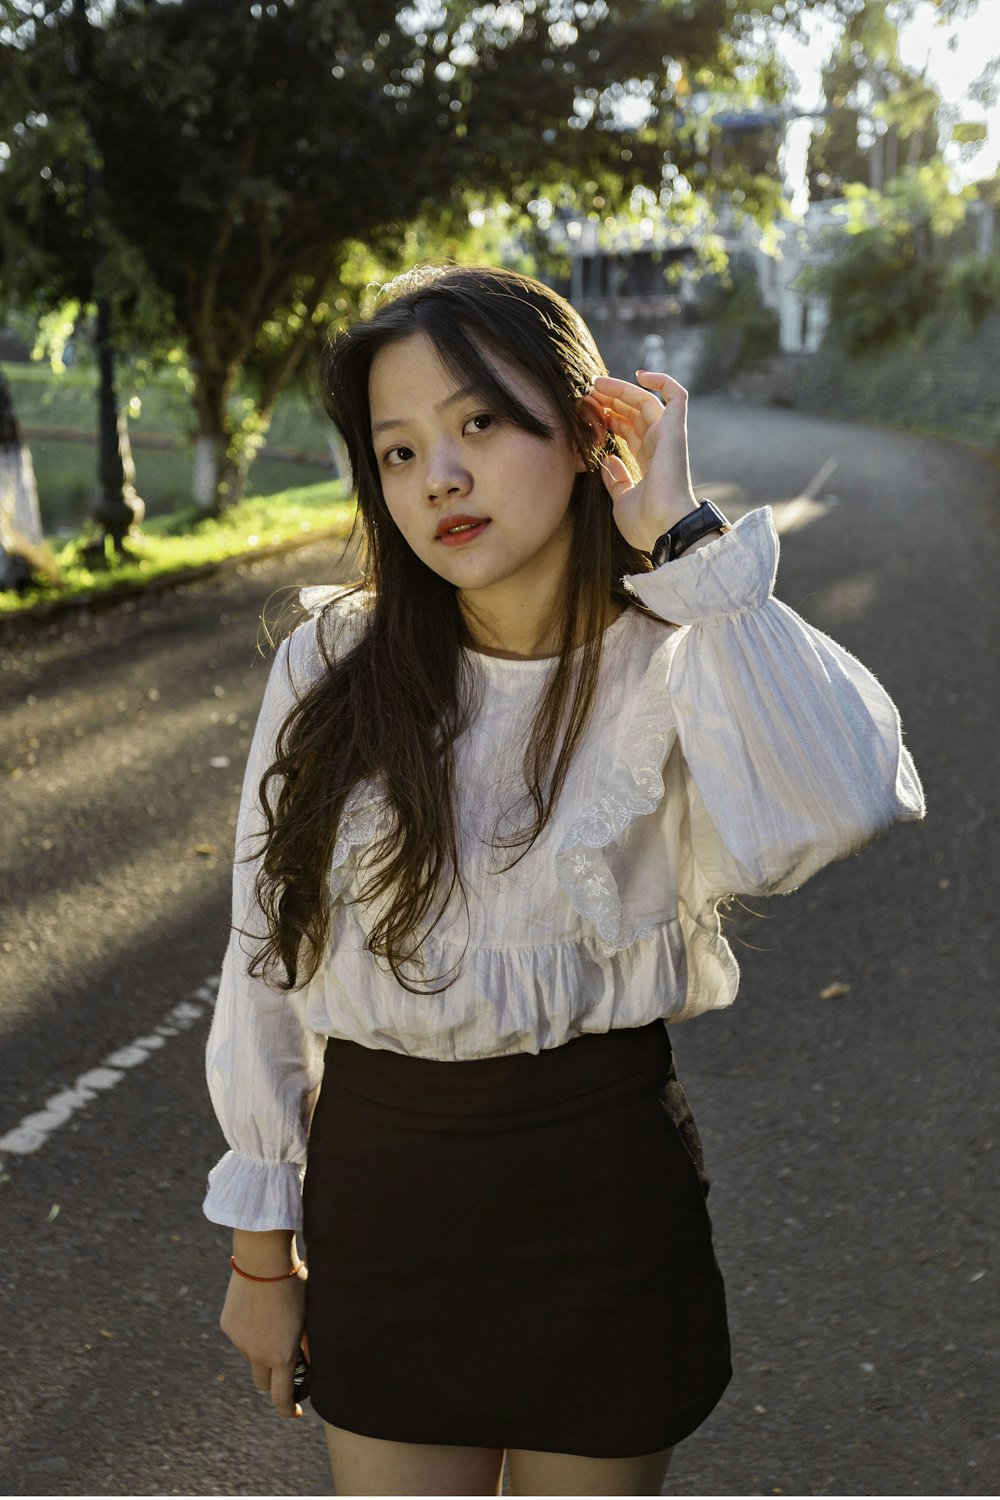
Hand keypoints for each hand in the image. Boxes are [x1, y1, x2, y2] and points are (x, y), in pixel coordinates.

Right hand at [220, 1263, 307, 1419]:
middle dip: (274, 1379)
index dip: (288, 1409)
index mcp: (282, 1356)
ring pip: (251, 1356)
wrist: (263, 1259)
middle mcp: (257, 1355)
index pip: (281, 1398)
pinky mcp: (227, 1326)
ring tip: (274, 1317)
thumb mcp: (310, 1315)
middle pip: (263, 1382)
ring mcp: (239, 1342)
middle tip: (285, 1362)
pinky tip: (259, 1306)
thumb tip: (312, 1359)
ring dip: (261, 1349)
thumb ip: (308, 1342)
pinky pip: (240, 1336)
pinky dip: (249, 1331)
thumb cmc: (295, 1285)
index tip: (295, 1411)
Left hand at [589, 370, 697, 551]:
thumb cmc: (645, 523)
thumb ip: (616, 480)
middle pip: (634, 413)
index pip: (629, 432)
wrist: (664, 527)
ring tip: (596, 384)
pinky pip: (676, 395)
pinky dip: (662, 380)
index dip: (610, 419)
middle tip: (587, 393)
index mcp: (648, 463)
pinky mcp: (675, 429)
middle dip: (610, 401)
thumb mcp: (621, 501)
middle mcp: (659, 446)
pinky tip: (640, 374)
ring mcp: (668, 436)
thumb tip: (606, 460)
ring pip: (646, 400)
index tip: (588, 413)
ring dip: (621, 390)